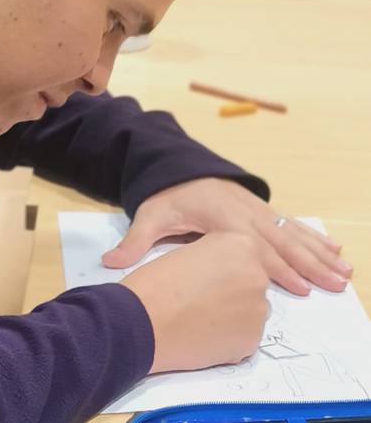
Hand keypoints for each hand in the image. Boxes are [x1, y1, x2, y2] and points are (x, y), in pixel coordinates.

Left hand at [103, 178, 352, 294]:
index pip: (253, 244)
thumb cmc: (166, 197)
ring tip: (344, 269)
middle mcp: (246, 212)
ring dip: (319, 251)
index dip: (276, 265)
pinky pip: (292, 223)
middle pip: (282, 239)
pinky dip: (313, 237)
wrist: (177, 168)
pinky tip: (332, 248)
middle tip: (335, 284)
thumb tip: (110, 263)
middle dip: (310, 262)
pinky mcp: (262, 210)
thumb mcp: (149, 216)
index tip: (298, 286)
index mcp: (222, 216)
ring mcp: (257, 209)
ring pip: (292, 232)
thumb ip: (135, 241)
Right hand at [122, 232, 269, 372]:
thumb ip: (216, 259)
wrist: (143, 321)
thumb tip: (224, 273)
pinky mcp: (253, 339)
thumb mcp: (188, 251)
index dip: (221, 266)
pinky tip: (204, 332)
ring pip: (250, 309)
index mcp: (241, 243)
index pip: (242, 255)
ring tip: (200, 314)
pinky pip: (245, 334)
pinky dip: (229, 335)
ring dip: (232, 312)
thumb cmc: (158, 280)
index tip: (204, 274)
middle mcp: (258, 274)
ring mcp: (259, 309)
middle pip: (250, 281)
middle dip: (230, 288)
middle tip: (200, 295)